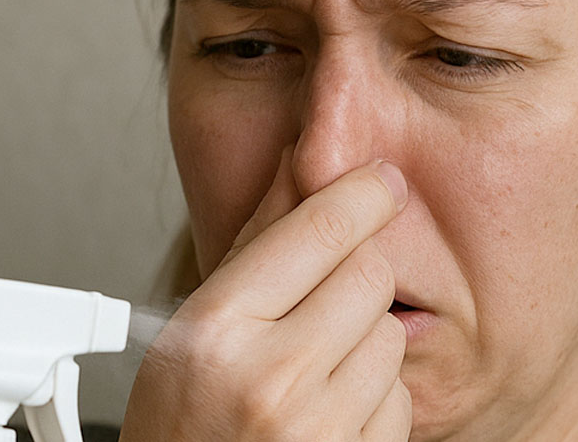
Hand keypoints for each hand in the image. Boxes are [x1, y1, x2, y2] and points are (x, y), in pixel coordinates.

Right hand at [120, 149, 410, 440]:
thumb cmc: (178, 430)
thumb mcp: (189, 330)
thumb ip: (252, 243)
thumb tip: (299, 163)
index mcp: (216, 332)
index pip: (321, 230)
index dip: (363, 195)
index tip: (382, 181)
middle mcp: (270, 381)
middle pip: (370, 275)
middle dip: (351, 280)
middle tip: (315, 304)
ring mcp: (319, 430)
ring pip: (390, 336)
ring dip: (362, 342)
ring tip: (309, 369)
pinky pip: (399, 398)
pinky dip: (373, 398)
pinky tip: (327, 409)